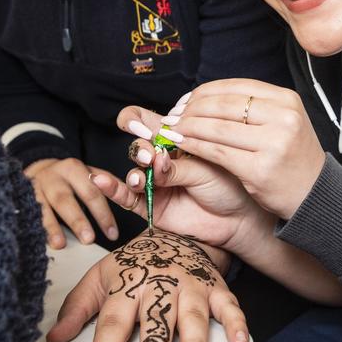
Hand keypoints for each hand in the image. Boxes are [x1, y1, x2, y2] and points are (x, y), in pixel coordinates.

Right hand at [24, 158, 118, 248]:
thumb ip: (105, 185)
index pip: (92, 192)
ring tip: (60, 244)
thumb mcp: (86, 173)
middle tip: (89, 240)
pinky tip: (36, 239)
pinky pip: (27, 212)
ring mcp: (34, 186)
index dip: (103, 214)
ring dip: (52, 226)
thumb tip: (131, 198)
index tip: (113, 234)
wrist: (35, 167)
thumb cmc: (67, 177)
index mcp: (74, 169)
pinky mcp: (20, 196)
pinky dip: (33, 226)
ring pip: (43, 206)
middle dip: (78, 220)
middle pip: (67, 199)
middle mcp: (53, 176)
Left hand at [47, 230, 247, 341]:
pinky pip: (229, 306)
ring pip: (192, 316)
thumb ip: (78, 307)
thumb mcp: (101, 277)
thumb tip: (54, 338)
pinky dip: (237, 323)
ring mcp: (190, 286)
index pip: (114, 320)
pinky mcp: (215, 288)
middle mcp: (160, 285)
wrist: (174, 234)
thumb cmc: (135, 262)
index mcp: (128, 284)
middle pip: (156, 320)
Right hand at [87, 106, 268, 254]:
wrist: (238, 220)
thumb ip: (178, 165)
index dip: (135, 121)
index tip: (137, 125)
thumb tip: (154, 158)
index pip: (146, 123)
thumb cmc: (228, 185)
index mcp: (175, 141)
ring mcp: (155, 183)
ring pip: (133, 171)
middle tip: (150, 156)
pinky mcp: (150, 206)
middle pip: (138, 146)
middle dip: (140, 149)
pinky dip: (113, 189)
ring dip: (135, 171)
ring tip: (143, 177)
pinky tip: (103, 182)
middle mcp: (161, 159)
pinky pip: (126, 197)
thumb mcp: (205, 169)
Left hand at [134, 79, 325, 218]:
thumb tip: (205, 97)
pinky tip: (182, 145)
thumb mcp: (283, 122)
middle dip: (191, 109)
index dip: (204, 92)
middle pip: (224, 105)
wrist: (314, 195)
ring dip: (188, 127)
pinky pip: (217, 152)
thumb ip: (254, 107)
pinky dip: (195, 146)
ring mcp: (274, 143)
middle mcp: (283, 117)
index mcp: (287, 99)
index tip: (185, 100)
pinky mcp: (260, 169)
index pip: (235, 87)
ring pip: (217, 128)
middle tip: (173, 115)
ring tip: (172, 129)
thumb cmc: (291, 157)